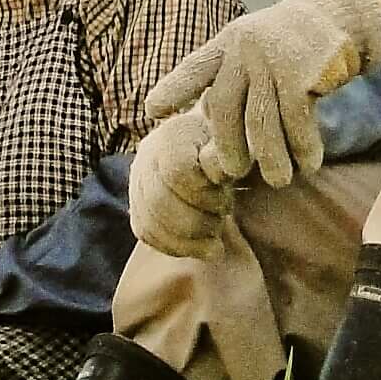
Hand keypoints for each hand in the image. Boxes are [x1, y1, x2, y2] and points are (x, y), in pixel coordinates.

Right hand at [128, 109, 237, 258]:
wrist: (222, 152)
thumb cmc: (239, 150)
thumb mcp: (242, 146)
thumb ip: (230, 158)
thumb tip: (217, 171)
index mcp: (177, 132)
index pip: (177, 172)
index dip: (205, 193)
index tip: (228, 196)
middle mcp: (149, 153)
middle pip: (160, 201)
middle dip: (198, 220)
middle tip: (224, 217)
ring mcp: (139, 179)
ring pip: (151, 221)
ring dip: (189, 238)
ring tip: (216, 233)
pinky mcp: (138, 205)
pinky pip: (147, 233)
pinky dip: (177, 247)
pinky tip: (204, 246)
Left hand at [140, 0, 380, 189]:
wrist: (342, 15)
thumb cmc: (293, 40)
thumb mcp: (253, 46)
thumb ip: (229, 74)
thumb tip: (201, 112)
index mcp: (229, 42)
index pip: (195, 67)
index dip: (173, 89)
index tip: (152, 110)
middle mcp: (245, 49)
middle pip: (224, 108)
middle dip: (227, 146)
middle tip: (235, 172)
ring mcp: (273, 60)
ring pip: (261, 123)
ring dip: (270, 158)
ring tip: (278, 180)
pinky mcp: (302, 73)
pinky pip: (297, 122)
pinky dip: (303, 148)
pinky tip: (309, 163)